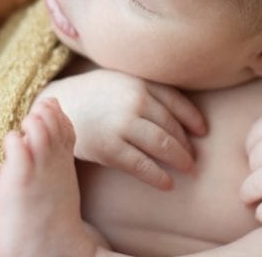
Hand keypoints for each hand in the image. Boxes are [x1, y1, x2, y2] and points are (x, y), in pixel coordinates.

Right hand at [34, 68, 205, 189]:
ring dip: (179, 159)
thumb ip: (148, 88)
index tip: (203, 131)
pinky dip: (158, 176)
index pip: (177, 101)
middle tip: (195, 157)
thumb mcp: (123, 78)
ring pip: (161, 144)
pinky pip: (141, 165)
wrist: (59, 105)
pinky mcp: (109, 147)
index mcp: (140, 82)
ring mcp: (122, 124)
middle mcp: (135, 101)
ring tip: (188, 169)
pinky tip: (167, 183)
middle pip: (171, 125)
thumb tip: (180, 110)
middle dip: (186, 144)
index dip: (193, 118)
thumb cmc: (96, 92)